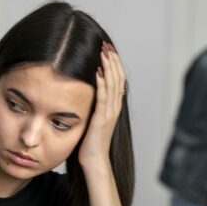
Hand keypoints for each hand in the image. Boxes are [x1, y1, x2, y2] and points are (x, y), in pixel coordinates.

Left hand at [79, 41, 125, 167]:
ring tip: (103, 51)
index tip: (108, 49)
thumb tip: (87, 92)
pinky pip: (103, 97)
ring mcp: (110, 113)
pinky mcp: (102, 118)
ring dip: (108, 66)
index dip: (115, 64)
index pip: (118, 79)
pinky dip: (102, 82)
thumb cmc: (90, 143)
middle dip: (112, 59)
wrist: (94, 161)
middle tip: (106, 44)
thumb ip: (94, 106)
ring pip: (113, 84)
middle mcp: (115, 107)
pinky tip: (98, 70)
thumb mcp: (94, 119)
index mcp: (114, 106)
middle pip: (118, 77)